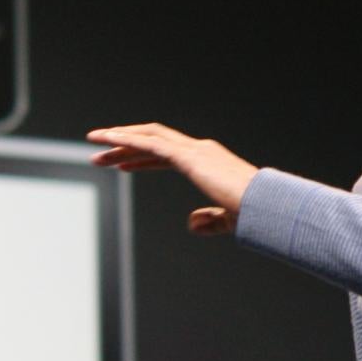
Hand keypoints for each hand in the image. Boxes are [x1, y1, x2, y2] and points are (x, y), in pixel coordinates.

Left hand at [85, 122, 259, 236]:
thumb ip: (210, 220)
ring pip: (149, 137)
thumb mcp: (228, 218)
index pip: (167, 154)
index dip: (142, 157)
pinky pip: (151, 144)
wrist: (267, 206)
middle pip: (154, 140)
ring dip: (119, 139)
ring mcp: (194, 150)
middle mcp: (199, 149)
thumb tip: (192, 224)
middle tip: (99, 154)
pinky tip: (108, 142)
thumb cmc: (254, 213)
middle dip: (126, 145)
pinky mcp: (188, 157)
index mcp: (208, 161)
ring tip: (94, 143)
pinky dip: (127, 140)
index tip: (121, 163)